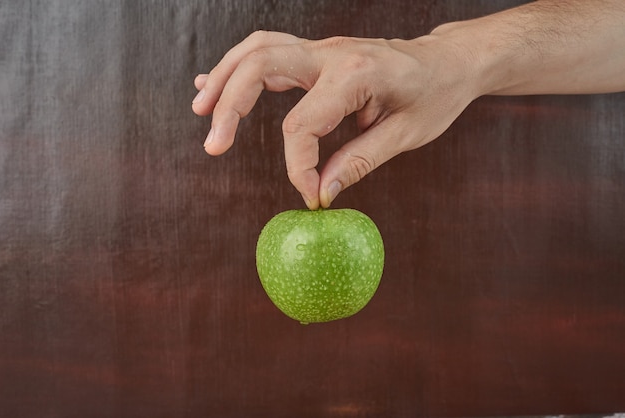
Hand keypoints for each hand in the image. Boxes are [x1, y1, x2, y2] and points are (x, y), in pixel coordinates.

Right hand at [192, 30, 478, 208]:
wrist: (449, 60)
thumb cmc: (436, 95)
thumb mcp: (406, 135)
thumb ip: (358, 162)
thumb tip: (320, 193)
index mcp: (357, 74)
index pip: (304, 124)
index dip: (299, 168)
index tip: (310, 196)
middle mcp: (332, 53)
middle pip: (261, 65)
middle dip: (230, 106)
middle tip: (213, 148)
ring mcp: (323, 49)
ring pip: (257, 50)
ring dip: (224, 79)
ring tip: (201, 112)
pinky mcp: (318, 54)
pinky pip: (268, 52)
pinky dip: (239, 70)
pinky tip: (216, 87)